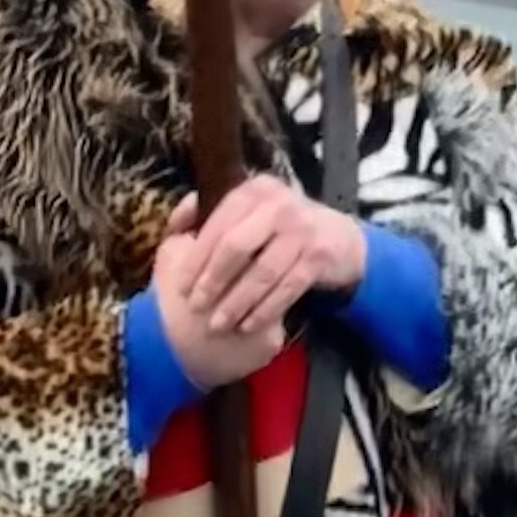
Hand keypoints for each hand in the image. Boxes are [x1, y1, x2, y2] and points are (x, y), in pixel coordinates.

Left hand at [152, 178, 364, 377]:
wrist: (338, 238)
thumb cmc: (280, 228)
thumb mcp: (251, 210)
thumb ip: (212, 214)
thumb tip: (178, 222)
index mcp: (254, 191)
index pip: (218, 225)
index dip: (196, 258)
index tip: (181, 286)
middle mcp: (279, 205)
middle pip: (236, 247)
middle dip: (213, 281)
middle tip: (196, 307)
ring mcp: (303, 230)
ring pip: (262, 272)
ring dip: (237, 302)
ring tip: (218, 323)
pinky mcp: (319, 256)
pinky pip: (287, 288)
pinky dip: (265, 310)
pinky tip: (248, 325)